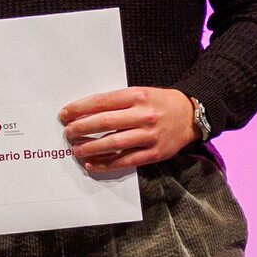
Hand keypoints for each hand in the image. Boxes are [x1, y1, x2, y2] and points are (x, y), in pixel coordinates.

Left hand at [59, 86, 197, 171]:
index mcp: (138, 96)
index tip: (65, 114)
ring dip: (90, 147)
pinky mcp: (154, 153)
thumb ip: (118, 101)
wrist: (191, 115)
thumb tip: (86, 112)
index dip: (80, 108)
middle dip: (81, 128)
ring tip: (77, 149)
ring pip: (113, 143)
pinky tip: (92, 163)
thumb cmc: (161, 103)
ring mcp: (150, 136)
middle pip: (104, 122)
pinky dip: (106, 164)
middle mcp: (144, 115)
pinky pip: (125, 160)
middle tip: (68, 132)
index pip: (102, 101)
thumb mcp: (141, 93)